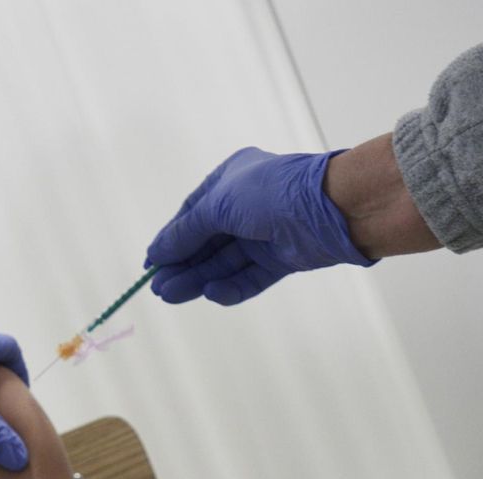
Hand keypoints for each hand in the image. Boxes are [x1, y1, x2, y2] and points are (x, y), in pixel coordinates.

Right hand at [146, 147, 374, 305]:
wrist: (331, 207)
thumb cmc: (270, 192)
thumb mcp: (217, 206)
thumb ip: (185, 232)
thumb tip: (156, 252)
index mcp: (231, 180)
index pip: (193, 214)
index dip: (171, 239)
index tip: (151, 264)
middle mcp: (248, 206)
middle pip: (207, 242)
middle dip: (182, 265)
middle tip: (159, 288)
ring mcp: (265, 233)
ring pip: (225, 262)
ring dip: (198, 278)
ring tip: (171, 295)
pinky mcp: (283, 258)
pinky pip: (250, 276)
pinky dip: (230, 287)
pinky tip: (210, 293)